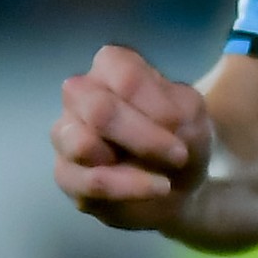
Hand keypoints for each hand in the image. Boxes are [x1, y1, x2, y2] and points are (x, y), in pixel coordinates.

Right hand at [53, 44, 210, 229]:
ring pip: (82, 145)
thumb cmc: (180, 136)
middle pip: (99, 110)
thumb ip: (170, 113)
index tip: (185, 131)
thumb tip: (146, 128)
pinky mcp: (66, 174)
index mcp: (110, 67)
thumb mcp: (191, 117)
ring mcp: (66, 134)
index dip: (157, 108)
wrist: (179, 183)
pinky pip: (88, 183)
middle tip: (178, 157)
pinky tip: (154, 190)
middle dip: (144, 139)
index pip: (125, 76)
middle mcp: (79, 95)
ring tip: (163, 180)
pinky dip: (128, 190)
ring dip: (132, 166)